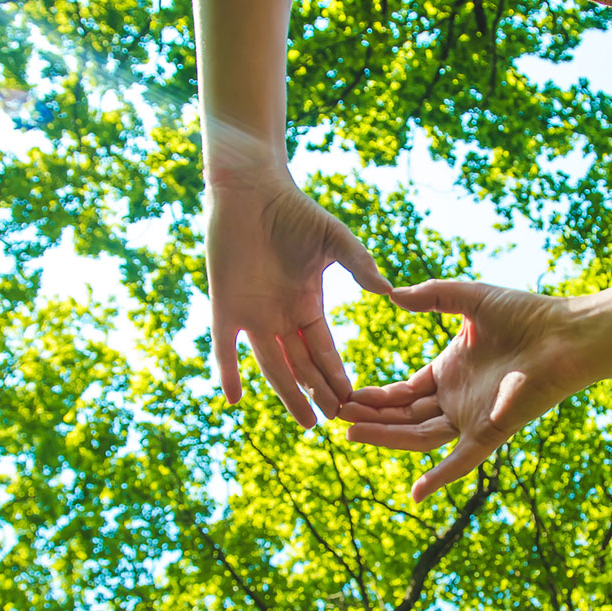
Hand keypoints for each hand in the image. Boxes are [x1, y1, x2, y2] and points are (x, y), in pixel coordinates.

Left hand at [206, 171, 390, 425]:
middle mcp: (280, 317)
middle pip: (301, 365)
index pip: (323, 350)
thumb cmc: (294, 210)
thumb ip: (359, 265)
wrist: (251, 190)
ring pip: (271, 364)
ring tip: (307, 421)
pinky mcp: (225, 306)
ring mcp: (252, 314)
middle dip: (318, 391)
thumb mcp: (335, 240)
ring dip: (288, 393)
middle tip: (336, 418)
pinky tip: (233, 398)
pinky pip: (224, 347)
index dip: (336, 374)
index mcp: (307, 304)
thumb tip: (387, 290)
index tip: (352, 398)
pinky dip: (227, 371)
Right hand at [339, 281, 589, 500]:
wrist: (565, 334)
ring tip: (351, 431)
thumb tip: (392, 293)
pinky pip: (463, 460)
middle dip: (371, 417)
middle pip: (405, 416)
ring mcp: (472, 418)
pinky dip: (441, 477)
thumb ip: (431, 297)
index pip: (403, 393)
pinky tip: (417, 492)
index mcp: (450, 372)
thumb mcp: (468, 298)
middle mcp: (457, 399)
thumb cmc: (526, 314)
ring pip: (421, 436)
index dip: (375, 397)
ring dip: (387, 437)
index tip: (345, 395)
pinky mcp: (492, 431)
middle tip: (336, 414)